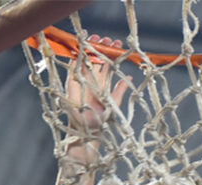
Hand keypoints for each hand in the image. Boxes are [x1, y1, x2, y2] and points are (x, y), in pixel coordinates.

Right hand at [64, 36, 128, 162]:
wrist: (86, 130)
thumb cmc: (99, 121)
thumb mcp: (113, 104)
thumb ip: (120, 90)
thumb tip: (129, 77)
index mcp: (104, 84)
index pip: (108, 65)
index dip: (112, 54)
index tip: (117, 44)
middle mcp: (93, 80)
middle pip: (97, 59)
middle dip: (101, 48)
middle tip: (106, 38)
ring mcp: (82, 80)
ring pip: (86, 60)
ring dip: (89, 49)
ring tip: (94, 37)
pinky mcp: (71, 82)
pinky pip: (73, 67)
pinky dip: (76, 57)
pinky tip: (80, 47)